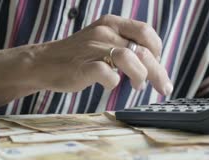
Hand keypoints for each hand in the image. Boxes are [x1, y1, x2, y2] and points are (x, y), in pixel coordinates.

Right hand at [31, 15, 172, 95]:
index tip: (157, 64)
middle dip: (158, 71)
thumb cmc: (76, 56)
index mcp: (111, 23)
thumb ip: (123, 45)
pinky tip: (111, 85)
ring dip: (140, 76)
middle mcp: (104, 32)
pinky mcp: (83, 66)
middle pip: (142, 50)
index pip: (145, 31)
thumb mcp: (100, 40)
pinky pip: (108, 75)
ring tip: (137, 86)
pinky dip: (114, 82)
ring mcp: (93, 48)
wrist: (43, 63)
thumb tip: (151, 62)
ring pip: (130, 59)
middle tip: (164, 87)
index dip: (157, 50)